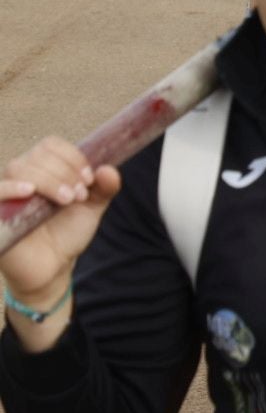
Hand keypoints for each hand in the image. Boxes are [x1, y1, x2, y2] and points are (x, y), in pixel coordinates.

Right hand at [0, 137, 119, 309]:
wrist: (52, 267)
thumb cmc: (67, 232)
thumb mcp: (92, 207)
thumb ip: (105, 188)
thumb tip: (108, 169)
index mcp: (43, 169)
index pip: (51, 144)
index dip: (72, 156)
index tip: (89, 178)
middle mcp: (21, 177)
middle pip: (37, 155)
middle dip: (65, 171)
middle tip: (79, 195)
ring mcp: (5, 195)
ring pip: (19, 168)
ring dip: (48, 180)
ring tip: (67, 199)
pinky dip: (10, 188)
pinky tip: (29, 192)